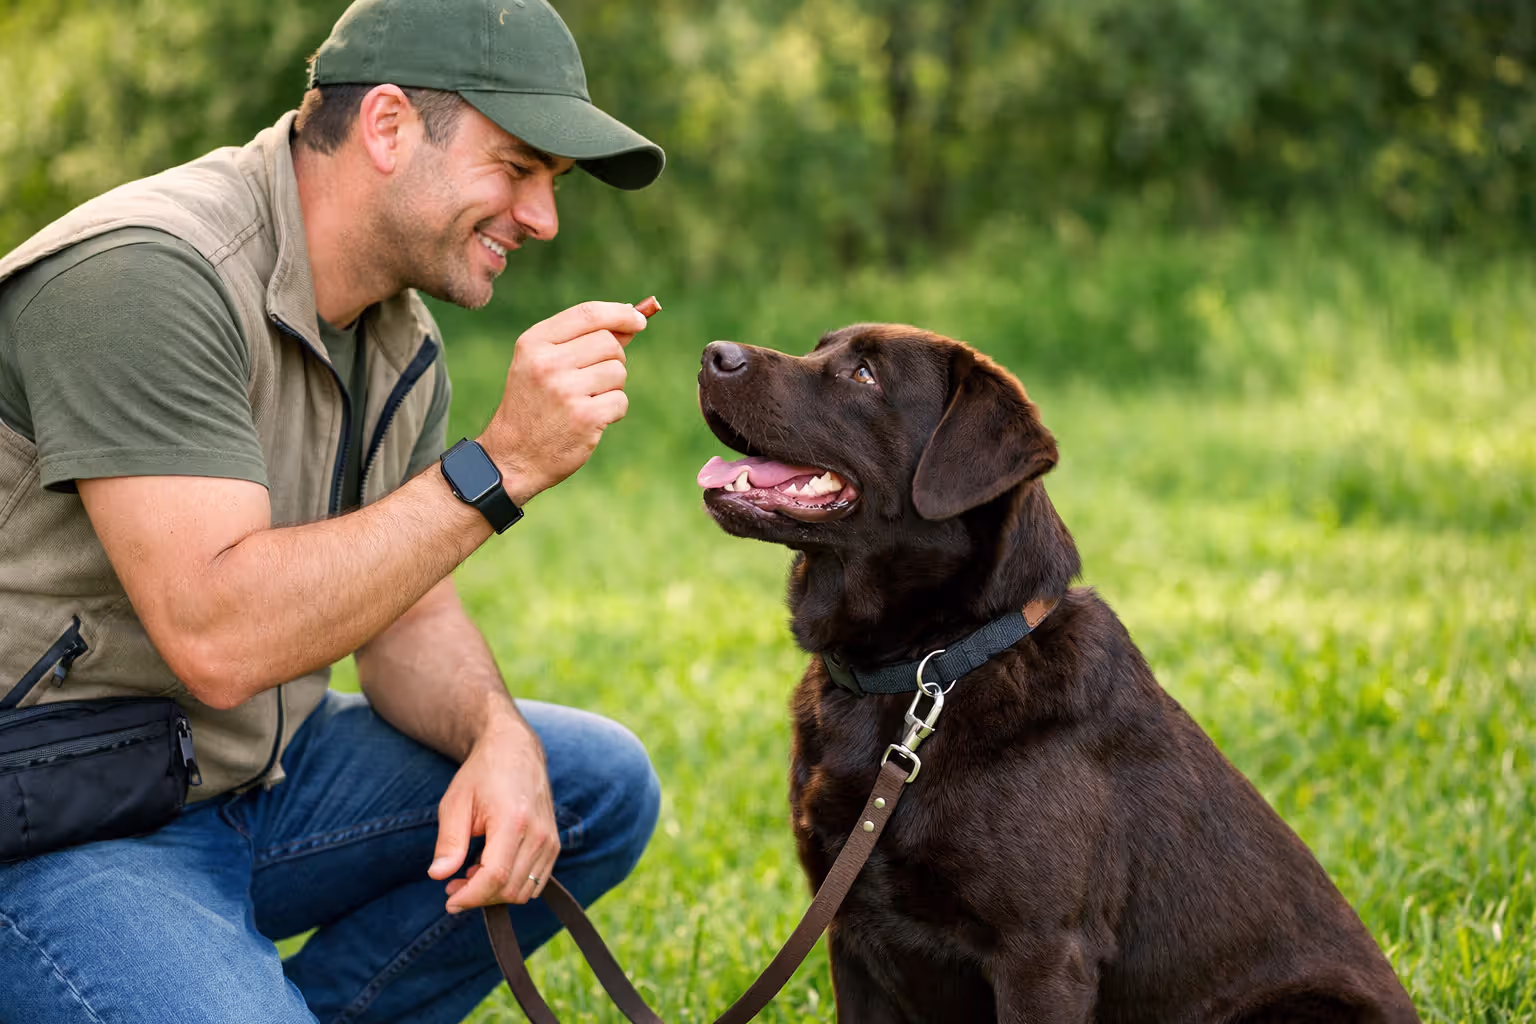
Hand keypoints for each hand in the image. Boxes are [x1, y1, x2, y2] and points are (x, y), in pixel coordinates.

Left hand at [427, 713, 560, 911]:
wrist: (514, 750)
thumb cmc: (482, 774)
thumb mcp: (456, 803)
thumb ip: (449, 842)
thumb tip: (439, 876)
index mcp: (513, 821)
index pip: (495, 876)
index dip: (470, 896)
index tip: (449, 901)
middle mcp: (539, 834)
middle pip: (510, 889)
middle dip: (478, 896)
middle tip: (453, 885)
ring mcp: (550, 841)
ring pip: (524, 891)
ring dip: (495, 893)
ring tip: (472, 873)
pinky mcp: (554, 845)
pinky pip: (536, 883)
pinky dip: (512, 885)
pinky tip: (492, 869)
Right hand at [480, 300, 649, 503]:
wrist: (513, 456)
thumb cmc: (534, 405)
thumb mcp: (541, 364)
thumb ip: (582, 339)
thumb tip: (632, 317)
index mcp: (534, 343)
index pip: (588, 313)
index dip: (620, 313)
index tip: (639, 319)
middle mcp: (548, 363)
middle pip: (609, 343)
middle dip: (612, 359)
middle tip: (594, 380)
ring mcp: (566, 390)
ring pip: (618, 372)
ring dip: (612, 387)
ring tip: (585, 401)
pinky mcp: (584, 417)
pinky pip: (620, 401)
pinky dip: (613, 411)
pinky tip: (590, 420)